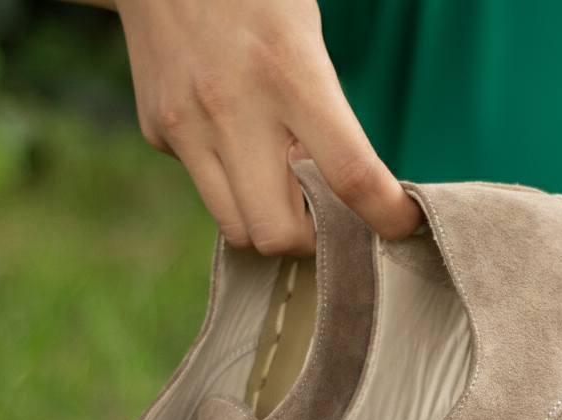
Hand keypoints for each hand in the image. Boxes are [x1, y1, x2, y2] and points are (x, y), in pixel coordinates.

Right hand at [92, 0, 421, 254]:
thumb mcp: (307, 39)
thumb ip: (325, 117)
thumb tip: (344, 194)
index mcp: (290, 73)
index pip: (351, 174)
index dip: (385, 215)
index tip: (402, 226)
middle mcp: (232, 106)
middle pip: (278, 233)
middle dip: (307, 239)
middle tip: (324, 216)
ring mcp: (187, 124)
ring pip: (238, 230)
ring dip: (268, 222)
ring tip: (281, 185)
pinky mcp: (158, 132)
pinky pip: (207, 191)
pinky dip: (231, 185)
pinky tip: (234, 141)